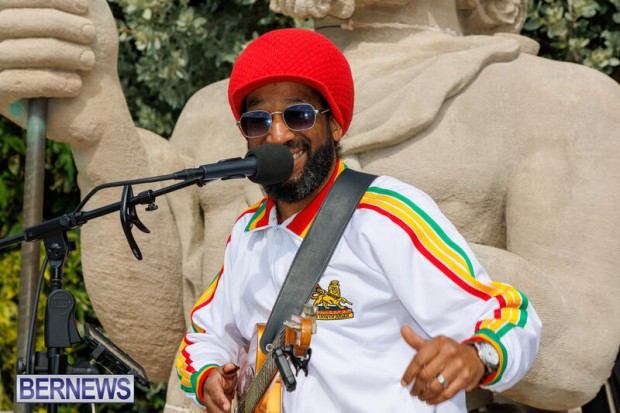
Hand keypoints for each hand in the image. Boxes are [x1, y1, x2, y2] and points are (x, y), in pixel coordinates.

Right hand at [0, 0, 130, 145]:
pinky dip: (50, 81)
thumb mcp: (87, 19)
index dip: (47, 0)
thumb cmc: (86, 56)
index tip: (85, 8)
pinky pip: (15, 83)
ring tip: (89, 61)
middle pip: (9, 22)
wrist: (92, 107)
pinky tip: (76, 85)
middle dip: (56, 25)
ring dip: (59, 53)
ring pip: (11, 52)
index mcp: (5, 16)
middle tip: (90, 33)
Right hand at [203, 363, 239, 412]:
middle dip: (222, 411)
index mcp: (211, 384)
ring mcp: (209, 404)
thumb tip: (231, 367)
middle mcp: (208, 396)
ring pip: (214, 412)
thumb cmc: (220, 376)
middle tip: (231, 412)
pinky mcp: (212, 410)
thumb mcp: (224, 370)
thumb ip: (228, 369)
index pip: (215, 393)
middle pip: (214, 407)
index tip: (227, 407)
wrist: (213, 382)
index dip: (221, 400)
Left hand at [400, 325, 484, 404]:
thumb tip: (403, 329)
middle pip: (426, 374)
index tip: (404, 382)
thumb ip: (416, 340)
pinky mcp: (465, 378)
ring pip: (436, 385)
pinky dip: (437, 399)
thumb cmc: (449, 351)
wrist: (475, 356)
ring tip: (421, 396)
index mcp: (439, 343)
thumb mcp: (434, 343)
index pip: (419, 359)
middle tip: (413, 391)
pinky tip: (431, 400)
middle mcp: (449, 353)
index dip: (409, 372)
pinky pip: (448, 393)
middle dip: (417, 386)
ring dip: (426, 394)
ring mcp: (458, 366)